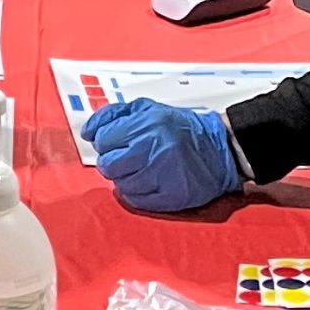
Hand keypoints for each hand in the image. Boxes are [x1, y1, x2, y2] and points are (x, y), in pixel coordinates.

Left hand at [83, 99, 242, 212]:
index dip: (105, 141)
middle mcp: (153, 150)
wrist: (221, 150)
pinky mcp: (172, 197)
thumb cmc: (181, 129)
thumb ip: (113, 115)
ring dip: (124, 178)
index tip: (114, 142)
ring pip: (121, 185)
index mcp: (146, 125)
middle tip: (124, 158)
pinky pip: (138, 201)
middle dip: (112, 161)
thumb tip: (88, 131)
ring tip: (139, 169)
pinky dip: (136, 194)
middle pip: (108, 165)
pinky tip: (146, 183)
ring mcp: (163, 176)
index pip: (103, 139)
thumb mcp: (146, 109)